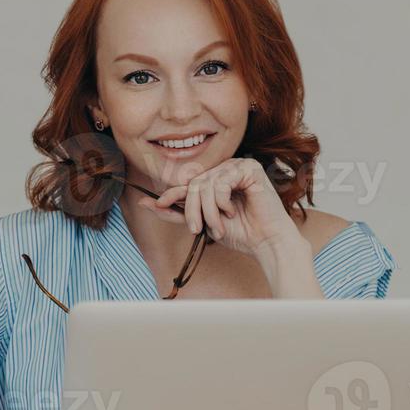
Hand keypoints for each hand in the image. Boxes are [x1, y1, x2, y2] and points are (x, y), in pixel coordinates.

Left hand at [136, 157, 300, 256]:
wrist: (265, 242)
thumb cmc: (239, 233)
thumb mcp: (201, 223)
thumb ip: (175, 212)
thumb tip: (145, 202)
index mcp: (217, 179)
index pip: (188, 183)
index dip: (171, 194)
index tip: (155, 204)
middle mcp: (227, 169)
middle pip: (194, 184)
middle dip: (192, 210)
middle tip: (197, 229)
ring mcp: (239, 166)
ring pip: (205, 184)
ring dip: (208, 211)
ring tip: (218, 227)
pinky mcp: (250, 168)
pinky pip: (220, 182)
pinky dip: (222, 202)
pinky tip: (232, 211)